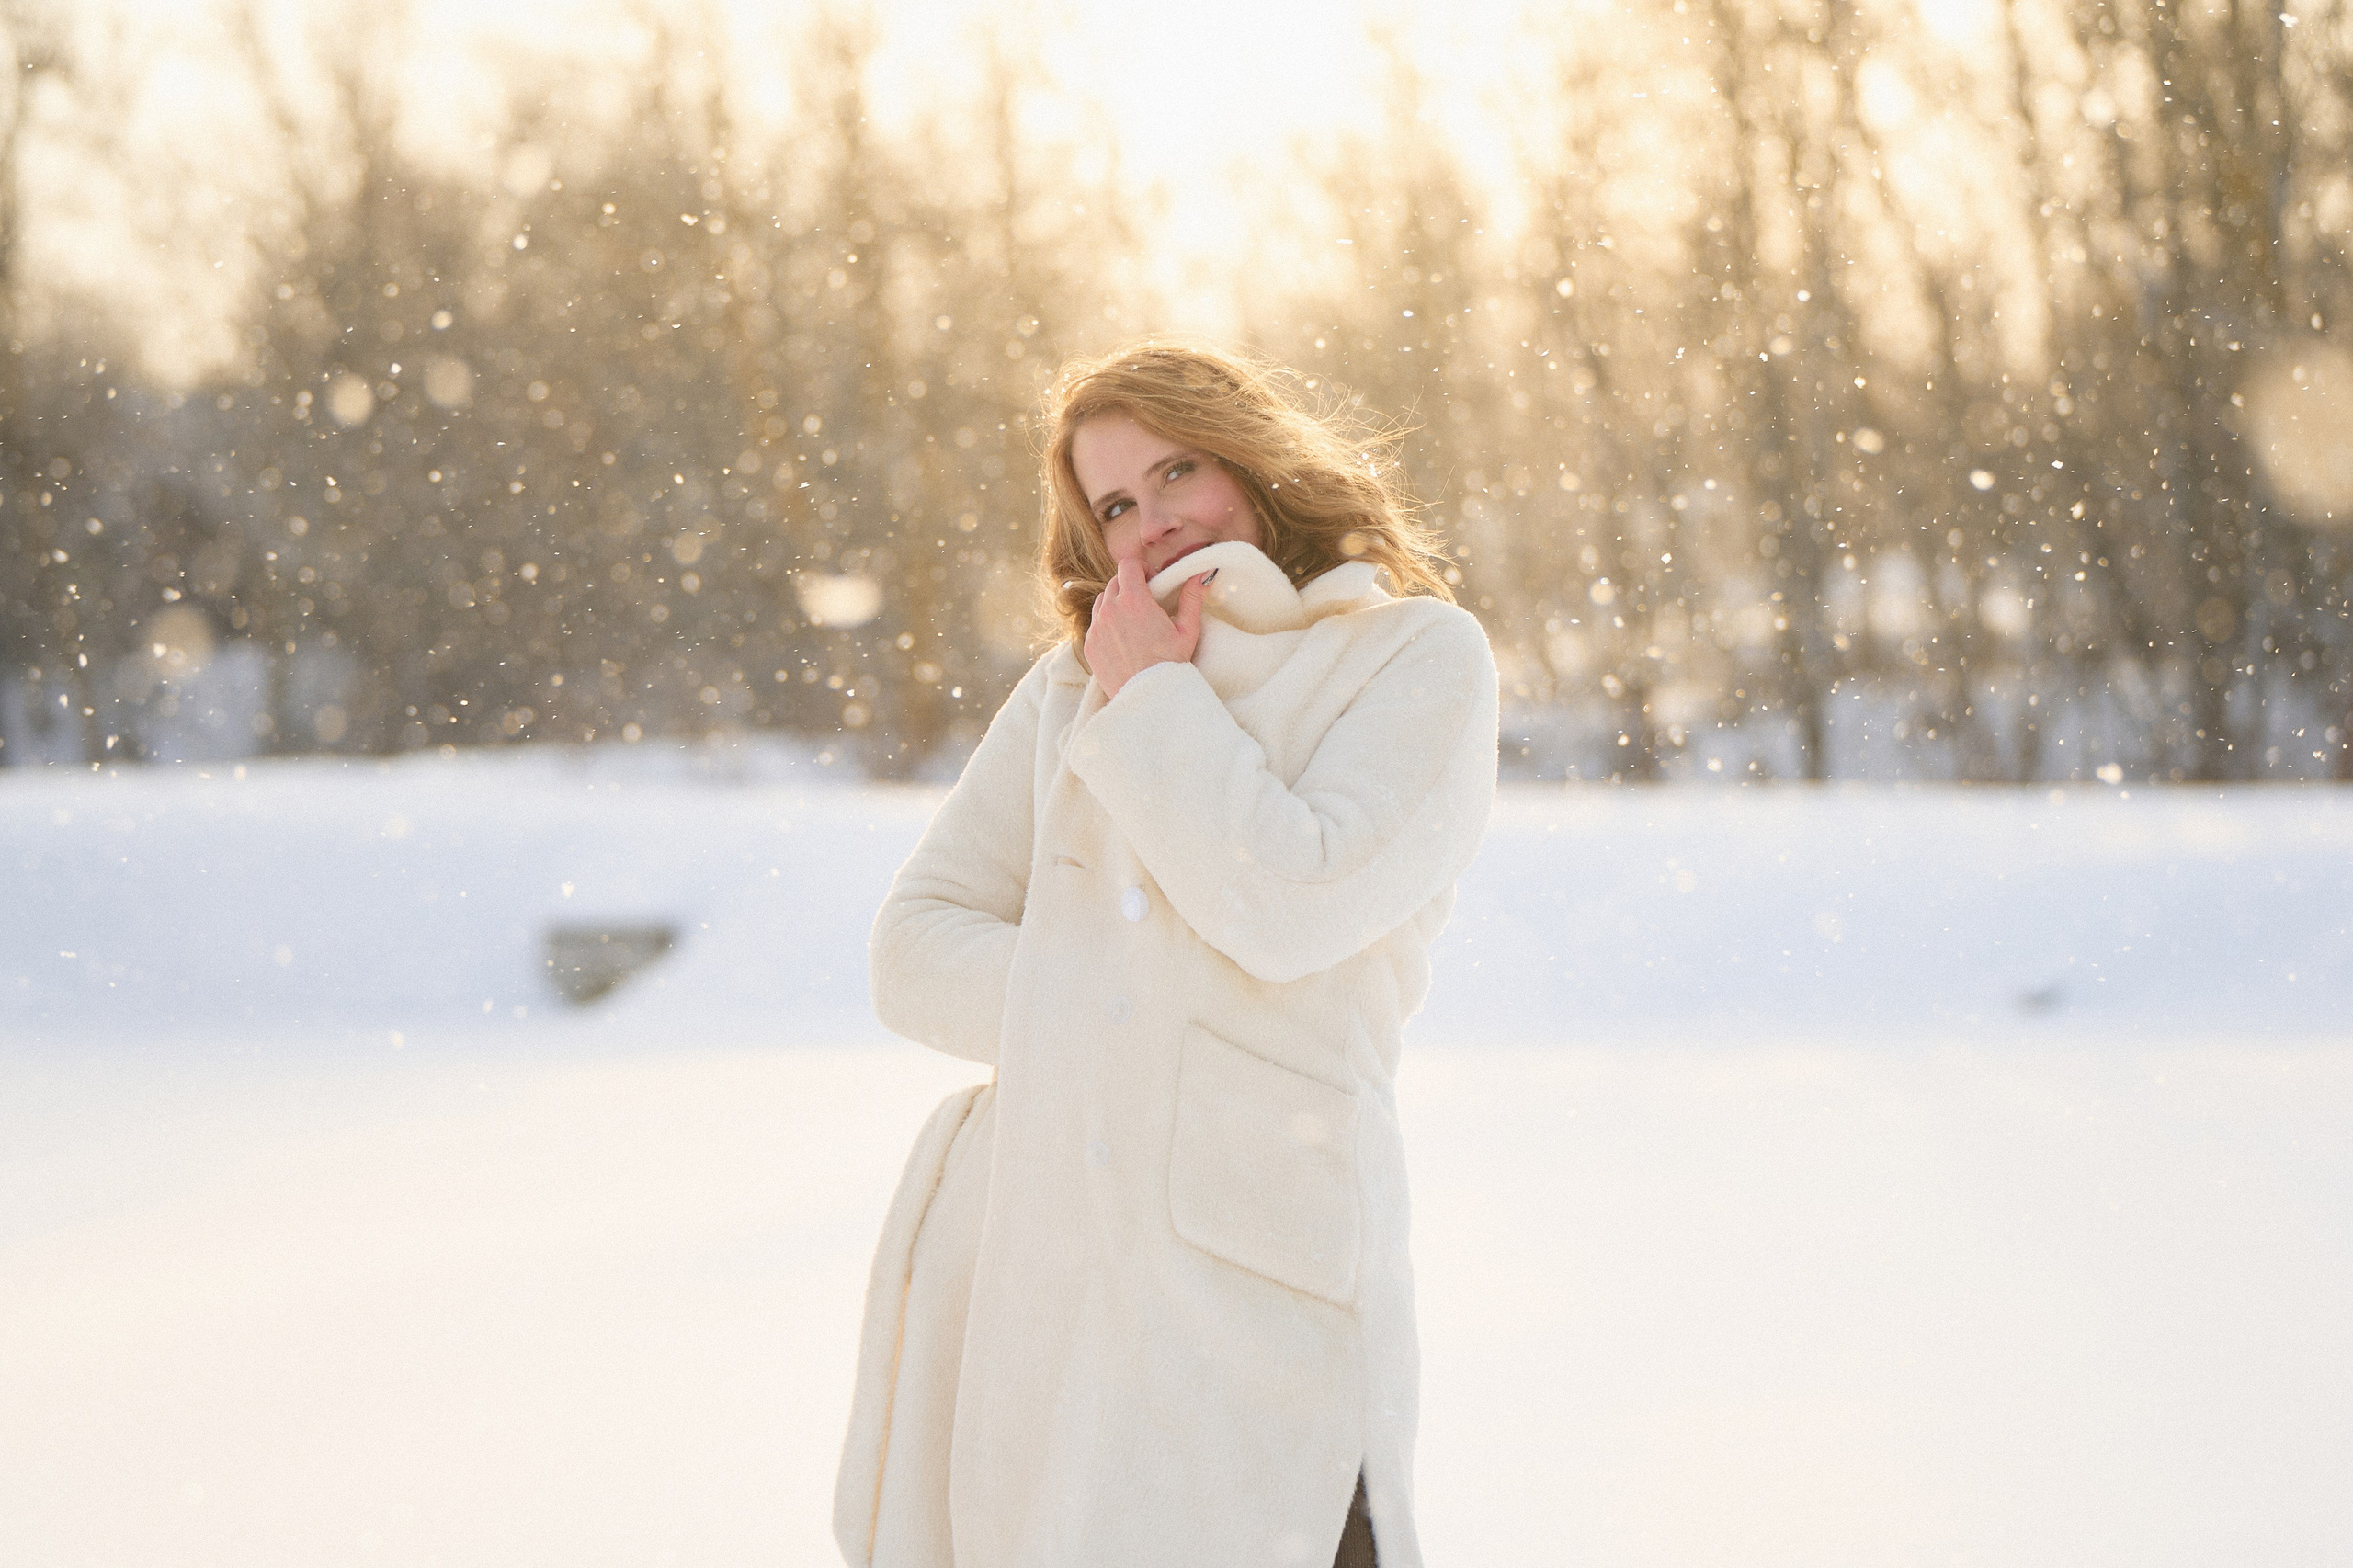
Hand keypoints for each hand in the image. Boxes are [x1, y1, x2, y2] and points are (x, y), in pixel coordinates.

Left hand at [1083, 552, 1209, 698]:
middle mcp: (1110, 610)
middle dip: (1129, 585)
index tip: (1151, 579)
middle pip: (1114, 581)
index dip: (1140, 568)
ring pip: (1102, 600)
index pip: (1127, 565)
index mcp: (1134, 600)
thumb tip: (1203, 572)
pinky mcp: (1090, 645)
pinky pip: (1095, 623)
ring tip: (1133, 619)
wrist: (1149, 697)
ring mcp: (1096, 627)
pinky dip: (1107, 623)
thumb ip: (1192, 597)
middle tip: (1146, 600)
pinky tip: (1123, 637)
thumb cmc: (1171, 664)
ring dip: (1115, 602)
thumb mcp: (1187, 630)